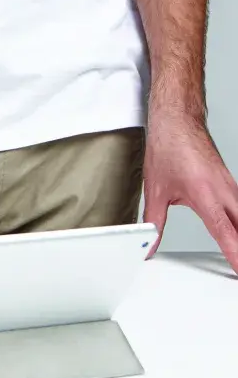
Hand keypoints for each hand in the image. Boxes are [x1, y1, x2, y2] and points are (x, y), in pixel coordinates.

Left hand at [143, 110, 237, 273]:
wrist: (178, 121)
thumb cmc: (168, 148)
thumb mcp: (156, 189)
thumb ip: (154, 222)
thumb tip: (148, 243)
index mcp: (205, 196)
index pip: (226, 234)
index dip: (235, 256)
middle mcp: (225, 192)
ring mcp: (232, 188)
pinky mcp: (232, 185)